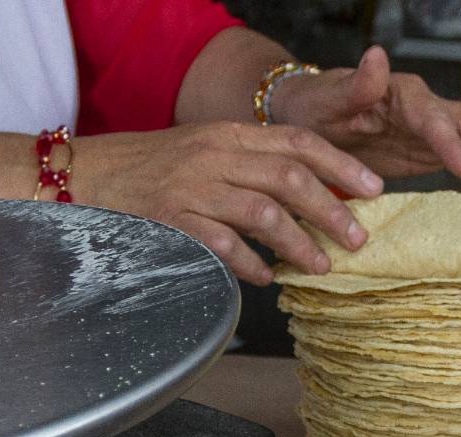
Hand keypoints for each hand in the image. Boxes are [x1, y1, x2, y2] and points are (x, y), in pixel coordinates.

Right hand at [74, 122, 383, 284]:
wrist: (87, 177)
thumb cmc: (156, 169)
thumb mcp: (209, 151)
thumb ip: (256, 166)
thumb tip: (317, 197)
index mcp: (231, 135)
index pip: (298, 141)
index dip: (341, 165)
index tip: (374, 189)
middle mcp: (215, 156)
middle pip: (289, 178)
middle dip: (330, 211)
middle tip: (358, 238)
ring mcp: (193, 188)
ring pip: (262, 213)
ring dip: (299, 244)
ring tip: (321, 266)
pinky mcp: (172, 221)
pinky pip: (223, 245)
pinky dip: (251, 264)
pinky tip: (267, 277)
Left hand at [274, 46, 460, 179]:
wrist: (310, 118)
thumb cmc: (313, 109)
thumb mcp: (324, 100)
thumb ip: (353, 85)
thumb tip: (376, 56)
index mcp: (402, 96)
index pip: (435, 120)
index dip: (452, 144)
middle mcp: (428, 109)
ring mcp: (435, 131)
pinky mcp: (434, 151)